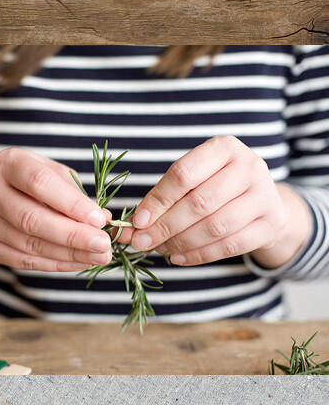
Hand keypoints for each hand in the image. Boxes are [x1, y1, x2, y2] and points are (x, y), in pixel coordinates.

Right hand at [0, 147, 112, 271]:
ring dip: (69, 254)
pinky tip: (79, 262)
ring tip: (98, 256)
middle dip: (73, 235)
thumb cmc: (29, 181)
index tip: (99, 219)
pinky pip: (24, 261)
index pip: (40, 183)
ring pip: (30, 244)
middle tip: (103, 244)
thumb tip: (105, 219)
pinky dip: (56, 264)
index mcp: (8, 163)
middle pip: (32, 219)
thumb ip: (76, 192)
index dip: (72, 203)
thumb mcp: (51, 172)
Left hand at [127, 135, 311, 267]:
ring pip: (215, 227)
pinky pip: (231, 245)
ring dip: (181, 243)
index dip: (157, 200)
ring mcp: (265, 195)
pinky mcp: (272, 223)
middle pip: (199, 202)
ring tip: (160, 249)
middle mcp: (249, 166)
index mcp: (225, 147)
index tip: (137, 221)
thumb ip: (165, 198)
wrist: (264, 200)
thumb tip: (132, 228)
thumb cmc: (217, 185)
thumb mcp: (195, 179)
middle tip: (142, 242)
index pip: (184, 174)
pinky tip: (179, 257)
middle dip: (166, 226)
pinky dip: (200, 255)